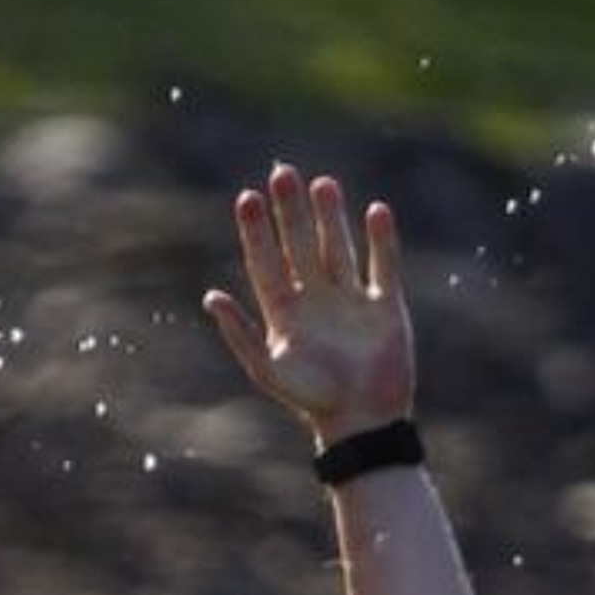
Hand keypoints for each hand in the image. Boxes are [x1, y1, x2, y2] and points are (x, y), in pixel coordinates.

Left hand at [204, 164, 414, 444]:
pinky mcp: (385, 305)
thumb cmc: (311, 399)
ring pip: (339, 247)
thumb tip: (209, 296)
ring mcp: (351, 300)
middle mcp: (316, 301)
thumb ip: (238, 332)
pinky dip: (381, 240)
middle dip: (291, 212)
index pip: (266, 263)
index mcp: (285, 314)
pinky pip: (383, 264)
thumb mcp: (267, 368)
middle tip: (282, 173)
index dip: (257, 231)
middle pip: (301, 245)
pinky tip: (374, 211)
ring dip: (331, 216)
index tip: (248, 198)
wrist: (360, 421)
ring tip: (321, 183)